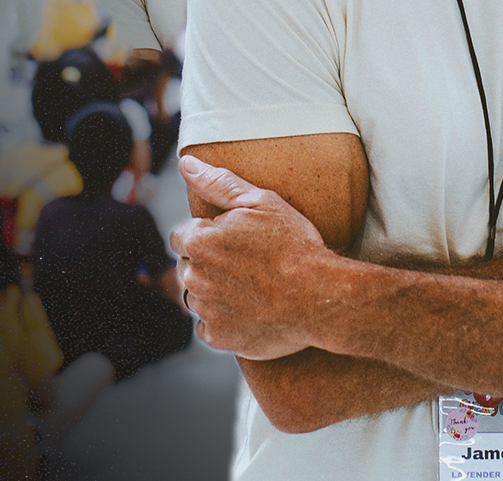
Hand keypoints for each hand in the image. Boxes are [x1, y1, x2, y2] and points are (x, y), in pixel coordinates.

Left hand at [170, 156, 344, 360]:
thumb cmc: (294, 245)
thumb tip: (186, 164)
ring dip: (212, 292)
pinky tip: (248, 311)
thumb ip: (218, 182)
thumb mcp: (261, 202)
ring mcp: (206, 310)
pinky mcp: (218, 338)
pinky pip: (208, 328)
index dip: (205, 235)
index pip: (181, 236)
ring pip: (196, 297)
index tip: (231, 241)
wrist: (321, 297)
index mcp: (199, 240)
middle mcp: (194, 276)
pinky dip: (222, 321)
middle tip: (245, 264)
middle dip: (206, 264)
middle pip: (186, 267)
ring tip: (249, 288)